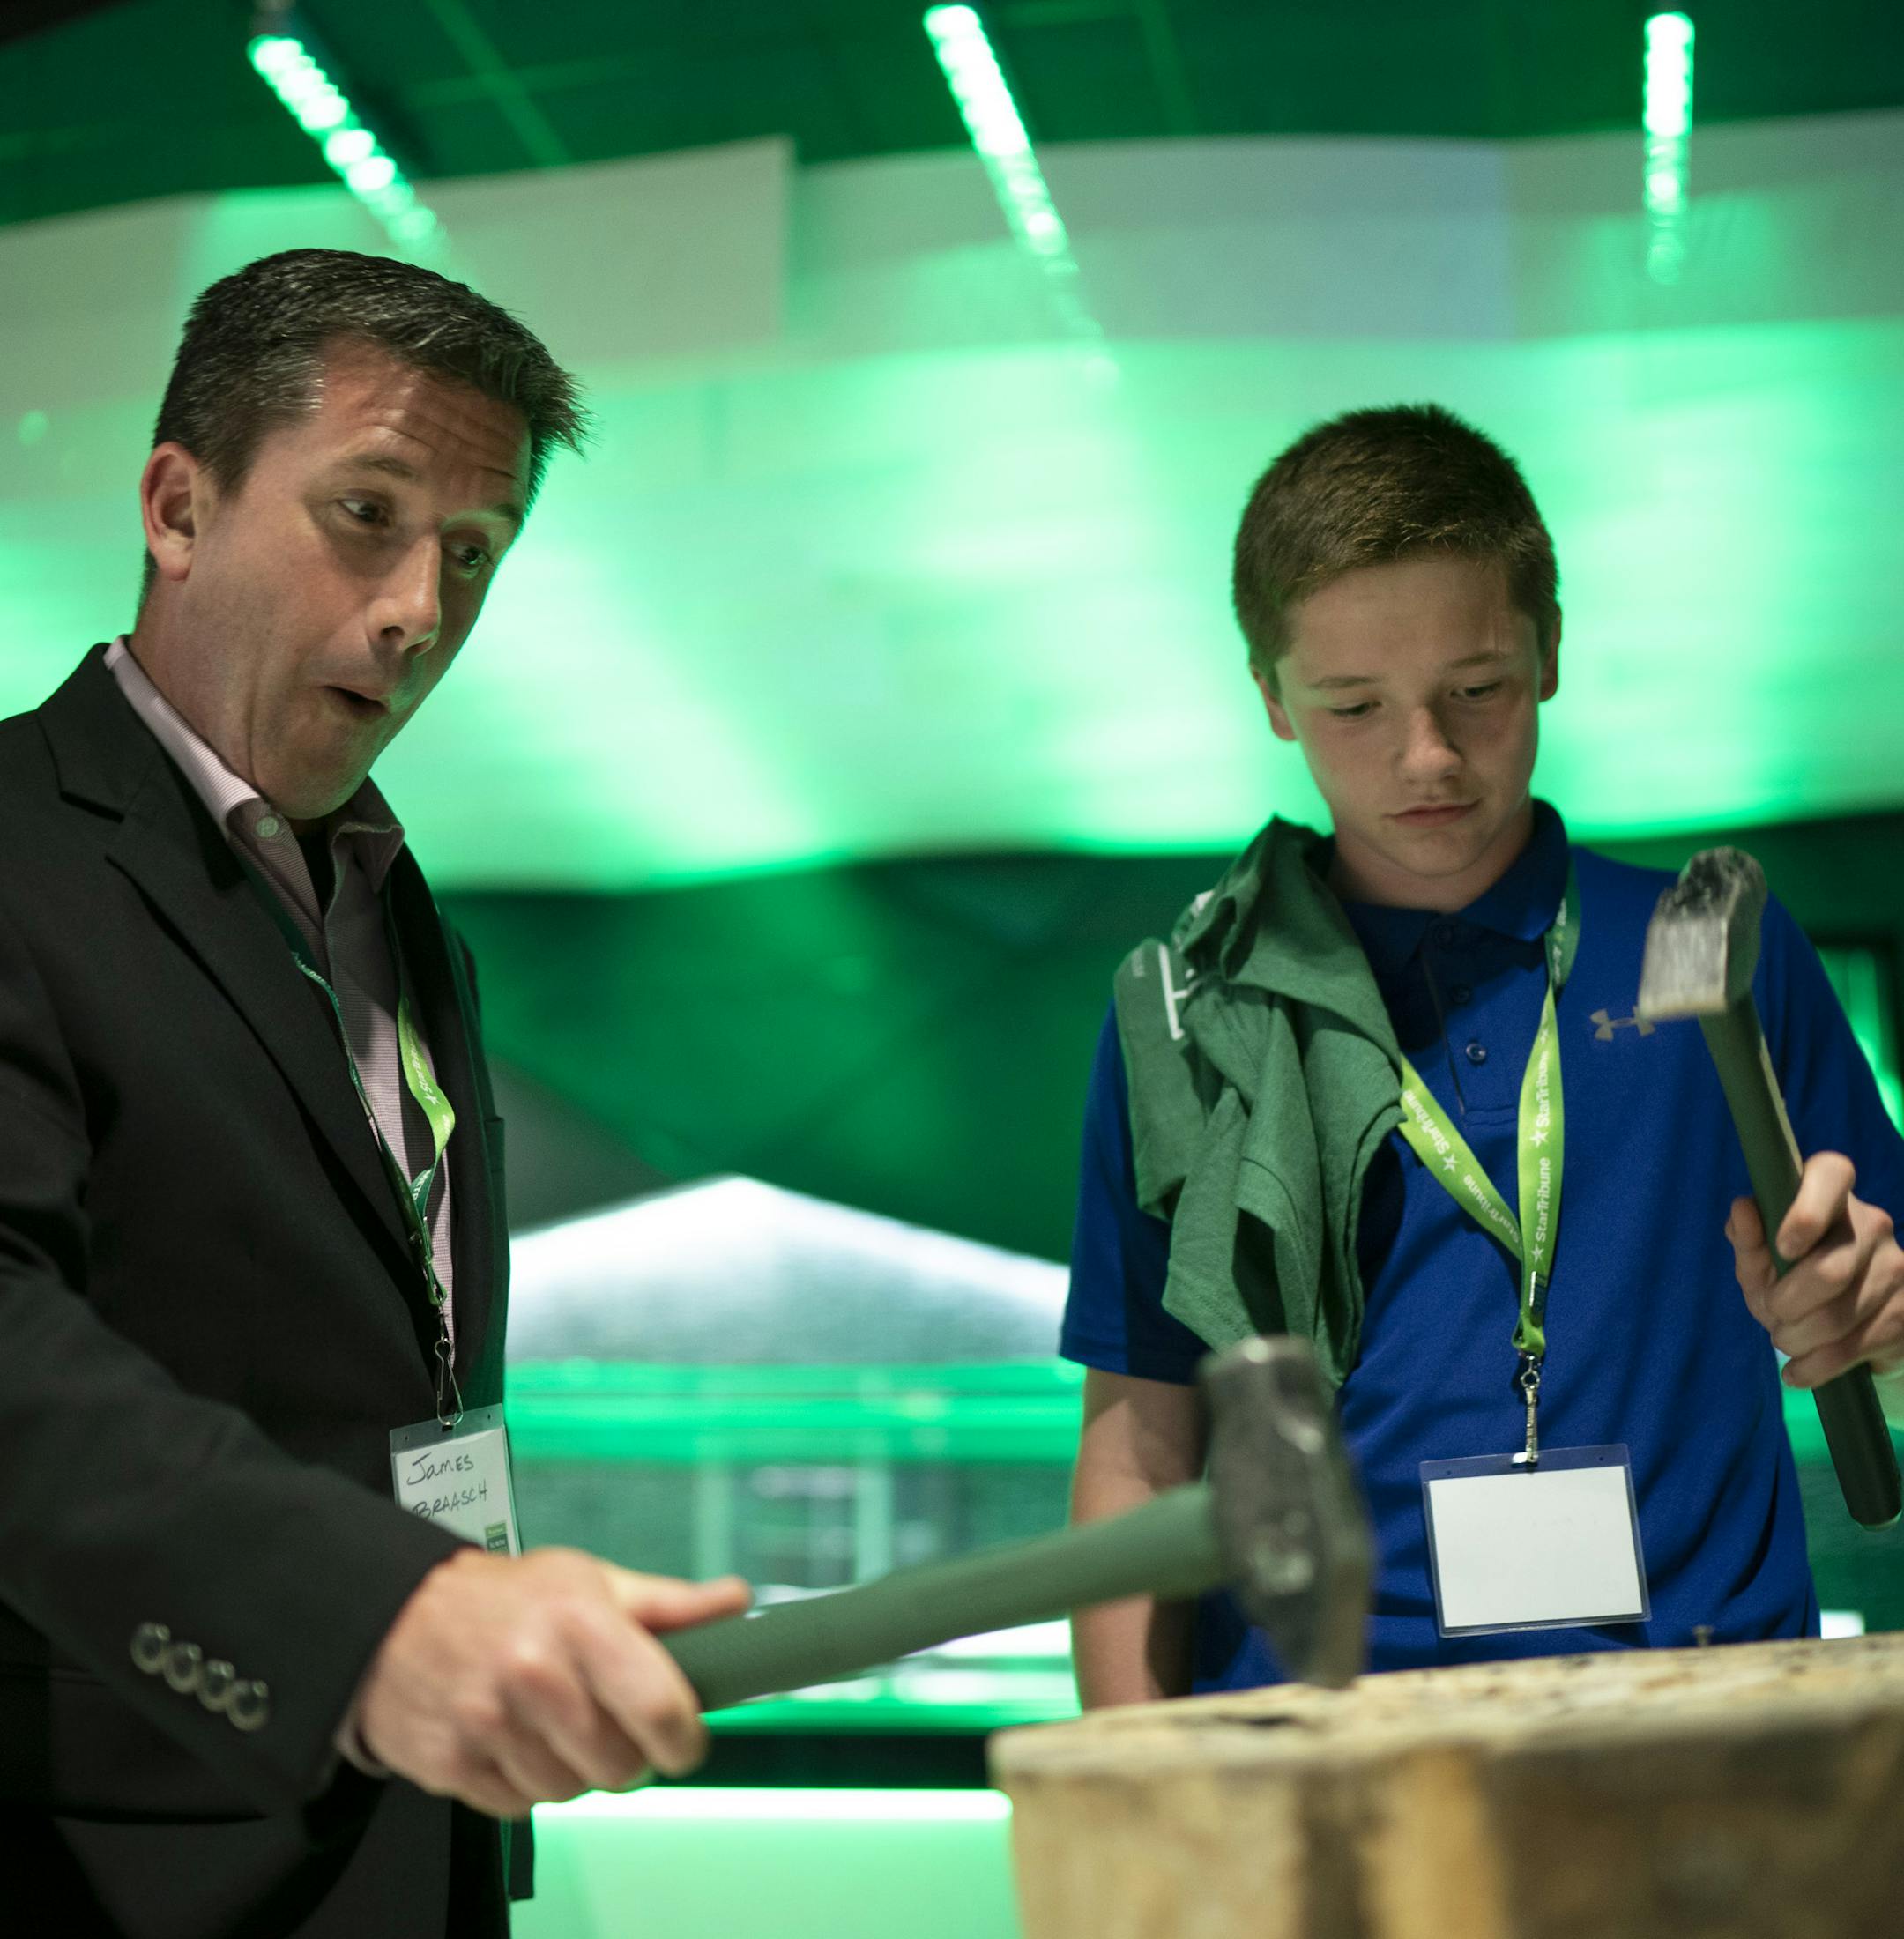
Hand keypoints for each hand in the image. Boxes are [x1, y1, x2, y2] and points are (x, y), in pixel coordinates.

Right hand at [357, 1546, 749, 1818]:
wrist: (394, 1618)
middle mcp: (534, 1672)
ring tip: (556, 1724)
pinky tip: (515, 1739)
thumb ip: (668, 1604)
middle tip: (611, 1726)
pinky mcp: (451, 1764)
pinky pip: (519, 1806)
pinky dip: (526, 1783)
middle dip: (629, 1755)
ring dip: (575, 1770)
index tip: (686, 1741)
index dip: (685, 1738)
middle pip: (619, 1764)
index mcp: (580, 1621)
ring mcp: (488, 1722)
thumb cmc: (508, 1599)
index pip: (657, 1705)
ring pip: (571, 1791)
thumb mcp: (589, 1581)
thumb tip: (738, 1601)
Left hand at [1725, 1151, 1903, 1390]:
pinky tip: (1799, 1371)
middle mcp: (1872, 1223)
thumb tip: (1743, 1208)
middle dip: (1786, 1305)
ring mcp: (1898, 1267)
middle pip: (1830, 1270)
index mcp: (1830, 1196)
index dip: (1807, 1210)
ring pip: (1839, 1316)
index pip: (1832, 1172)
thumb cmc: (1791, 1282)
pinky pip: (1855, 1347)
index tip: (1784, 1247)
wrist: (1847, 1330)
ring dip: (1797, 1339)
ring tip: (1787, 1340)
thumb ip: (1748, 1240)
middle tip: (1773, 1315)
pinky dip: (1816, 1366)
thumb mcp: (1761, 1264)